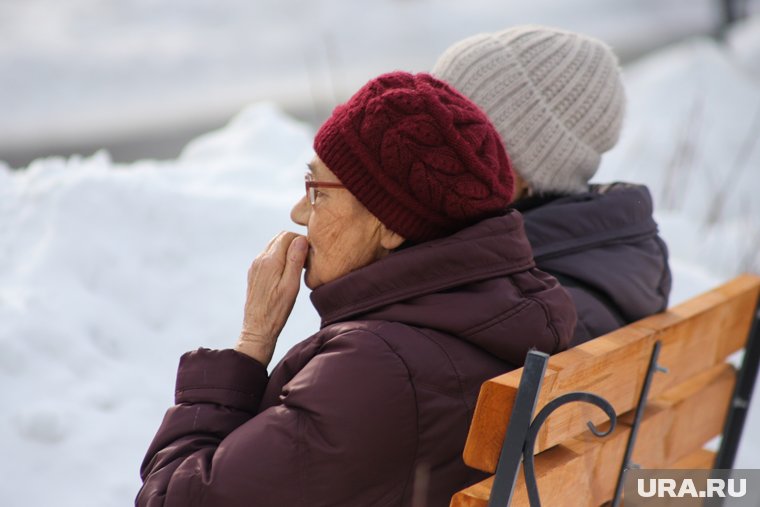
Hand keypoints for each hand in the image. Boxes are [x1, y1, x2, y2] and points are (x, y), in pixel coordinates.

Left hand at [235, 232, 307, 365]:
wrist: (258, 328)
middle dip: (294, 243)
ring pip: (274, 246)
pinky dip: (279, 258)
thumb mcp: (291, 286)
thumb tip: (301, 239)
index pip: (287, 235)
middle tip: (306, 259)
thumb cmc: (277, 310)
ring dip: (287, 250)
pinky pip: (268, 256)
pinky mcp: (254, 273)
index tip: (310, 254)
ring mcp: (255, 266)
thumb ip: (295, 260)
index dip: (302, 240)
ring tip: (298, 267)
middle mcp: (260, 259)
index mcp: (270, 261)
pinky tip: (287, 273)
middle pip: (280, 238)